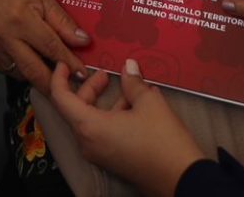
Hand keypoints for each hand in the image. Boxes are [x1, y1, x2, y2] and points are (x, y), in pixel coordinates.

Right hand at [0, 0, 89, 93]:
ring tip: (48, 71)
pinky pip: (3, 67)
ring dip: (34, 75)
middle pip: (33, 71)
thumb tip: (83, 42)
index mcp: (20, 19)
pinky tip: (24, 57)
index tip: (82, 74)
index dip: (69, 64)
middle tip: (69, 90)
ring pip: (18, 73)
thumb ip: (62, 22)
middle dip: (53, 84)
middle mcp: (2, 35)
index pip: (51, 48)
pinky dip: (17, 67)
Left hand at [44, 61, 203, 196]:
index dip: (60, 77)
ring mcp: (100, 154)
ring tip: (131, 89)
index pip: (61, 98)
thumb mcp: (149, 102)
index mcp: (89, 127)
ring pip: (92, 121)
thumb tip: (128, 66)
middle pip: (77, 108)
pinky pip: (104, 133)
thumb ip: (133, 82)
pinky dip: (113, 116)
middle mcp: (88, 143)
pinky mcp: (113, 161)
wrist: (184, 180)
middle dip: (90, 87)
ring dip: (106, 102)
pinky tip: (137, 106)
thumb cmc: (162, 140)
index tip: (65, 63)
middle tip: (106, 74)